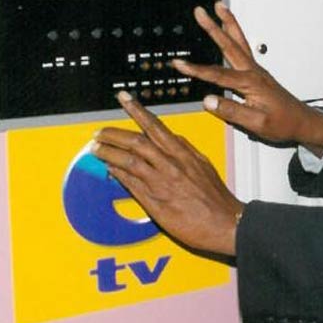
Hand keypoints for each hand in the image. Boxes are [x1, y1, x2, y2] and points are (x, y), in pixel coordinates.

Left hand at [93, 90, 244, 255]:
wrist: (226, 223)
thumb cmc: (216, 199)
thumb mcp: (203, 165)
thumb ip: (185, 151)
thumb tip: (171, 139)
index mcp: (184, 153)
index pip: (156, 126)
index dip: (137, 110)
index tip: (124, 98)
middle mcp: (172, 164)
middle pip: (137, 141)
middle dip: (114, 134)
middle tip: (99, 132)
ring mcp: (162, 182)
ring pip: (129, 160)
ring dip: (109, 152)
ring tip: (97, 149)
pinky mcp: (155, 201)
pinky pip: (130, 183)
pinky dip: (117, 173)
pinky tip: (109, 168)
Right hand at [174, 1, 322, 152]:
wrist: (302, 122)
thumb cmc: (283, 123)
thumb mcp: (257, 124)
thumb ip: (232, 112)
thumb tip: (208, 100)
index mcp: (251, 83)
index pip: (217, 75)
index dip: (196, 70)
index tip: (179, 64)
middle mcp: (254, 72)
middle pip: (230, 45)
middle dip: (213, 27)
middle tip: (200, 11)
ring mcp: (256, 70)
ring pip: (239, 41)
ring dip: (228, 22)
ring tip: (218, 6)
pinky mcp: (257, 73)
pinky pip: (244, 47)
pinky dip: (235, 34)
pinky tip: (228, 28)